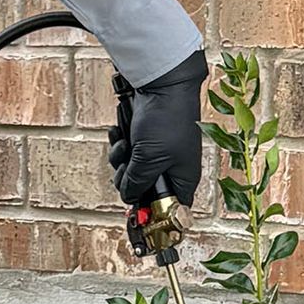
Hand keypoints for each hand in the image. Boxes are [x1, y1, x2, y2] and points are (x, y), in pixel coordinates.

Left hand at [108, 48, 207, 208]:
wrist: (162, 82)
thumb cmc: (166, 119)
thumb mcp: (148, 159)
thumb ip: (137, 183)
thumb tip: (128, 196)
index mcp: (183, 178)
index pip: (172, 209)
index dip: (155, 215)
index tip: (139, 222)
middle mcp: (172, 168)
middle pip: (143, 191)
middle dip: (128, 180)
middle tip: (125, 168)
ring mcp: (158, 153)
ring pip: (131, 171)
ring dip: (121, 159)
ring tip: (124, 143)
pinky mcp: (145, 138)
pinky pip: (127, 151)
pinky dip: (120, 143)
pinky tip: (120, 132)